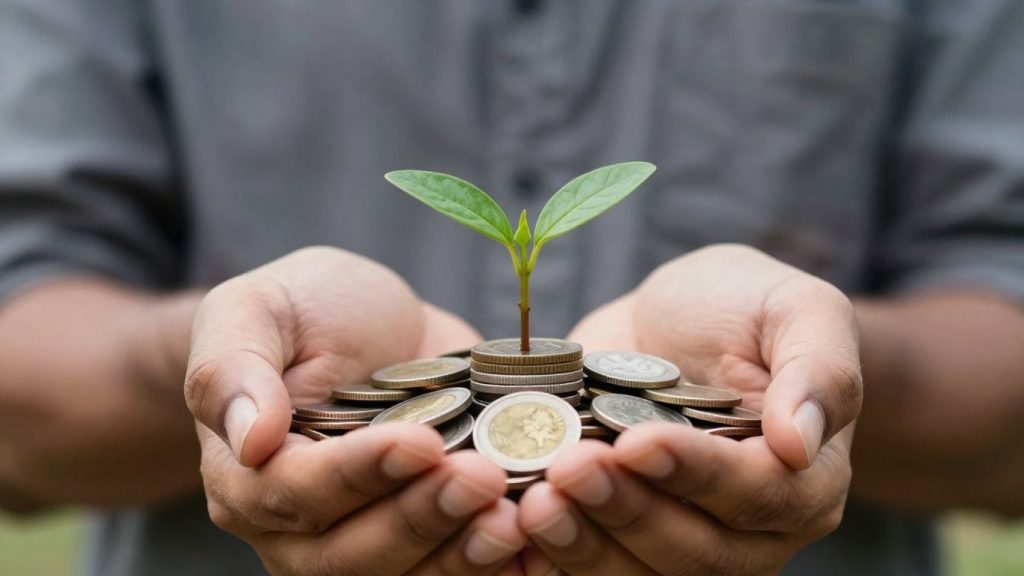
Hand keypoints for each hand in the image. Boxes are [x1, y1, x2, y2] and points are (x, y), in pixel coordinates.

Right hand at [185, 246, 526, 574]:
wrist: (371, 324)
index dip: (357, 475)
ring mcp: (363, 541)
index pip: (295, 493)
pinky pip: (450, 570)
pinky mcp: (424, 540)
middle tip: (482, 478)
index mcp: (248, 476)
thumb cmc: (304, 309)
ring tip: (515, 517)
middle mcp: (298, 529)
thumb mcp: (256, 307)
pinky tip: (535, 539)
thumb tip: (247, 437)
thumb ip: (233, 367)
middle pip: (353, 553)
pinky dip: (494, 564)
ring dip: (462, 553)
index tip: (417, 442)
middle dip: (421, 518)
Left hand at [518, 244, 862, 574]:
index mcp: (804, 479)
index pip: (756, 495)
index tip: (637, 442)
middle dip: (627, 512)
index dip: (695, 475)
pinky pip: (593, 569)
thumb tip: (802, 441)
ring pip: (640, 574)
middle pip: (694, 551)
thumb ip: (819, 368)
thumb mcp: (797, 307)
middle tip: (569, 468)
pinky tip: (512, 532)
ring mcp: (683, 543)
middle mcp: (749, 530)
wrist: (678, 321)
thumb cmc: (745, 306)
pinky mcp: (623, 538)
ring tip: (534, 501)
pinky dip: (552, 560)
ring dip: (583, 545)